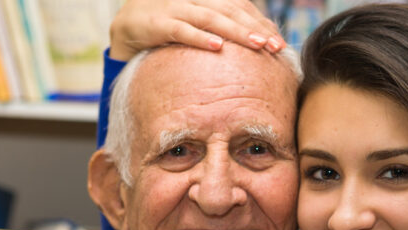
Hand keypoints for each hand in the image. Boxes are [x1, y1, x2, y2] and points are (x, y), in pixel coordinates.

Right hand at [109, 0, 285, 60]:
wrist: (127, 27)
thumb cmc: (170, 29)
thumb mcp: (199, 26)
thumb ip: (223, 31)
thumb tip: (256, 46)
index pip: (241, 7)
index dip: (261, 22)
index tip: (279, 42)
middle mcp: (194, 0)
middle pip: (231, 11)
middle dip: (256, 29)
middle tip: (276, 46)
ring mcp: (176, 9)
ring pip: (212, 18)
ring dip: (237, 32)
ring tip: (258, 45)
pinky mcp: (159, 24)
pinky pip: (182, 30)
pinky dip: (200, 38)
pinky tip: (217, 47)